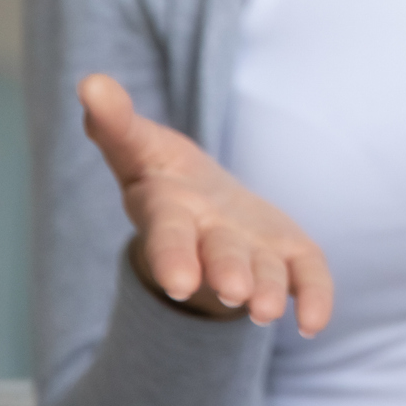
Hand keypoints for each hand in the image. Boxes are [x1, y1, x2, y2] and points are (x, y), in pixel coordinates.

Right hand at [78, 73, 333, 334]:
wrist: (206, 213)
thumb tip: (89, 82)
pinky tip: (317, 323)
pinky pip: (305, 277)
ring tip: (268, 311)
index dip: (173, 258)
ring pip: (261, 272)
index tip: (180, 283)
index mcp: (172, 213)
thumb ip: (116, 122)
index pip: (168, 237)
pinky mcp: (287, 254)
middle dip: (228, 273)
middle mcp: (210, 239)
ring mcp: (251, 251)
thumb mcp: (139, 146)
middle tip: (237, 294)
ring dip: (267, 291)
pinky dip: (313, 298)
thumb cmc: (167, 178)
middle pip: (221, 257)